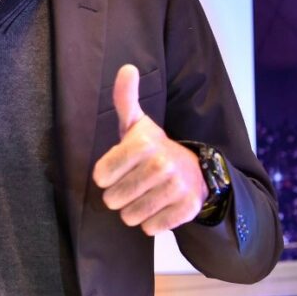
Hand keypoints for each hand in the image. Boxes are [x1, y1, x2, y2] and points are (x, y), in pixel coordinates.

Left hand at [91, 64, 207, 235]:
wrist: (194, 170)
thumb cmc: (153, 148)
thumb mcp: (136, 123)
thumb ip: (125, 98)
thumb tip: (127, 68)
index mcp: (144, 143)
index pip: (101, 175)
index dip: (104, 176)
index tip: (114, 170)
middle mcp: (162, 164)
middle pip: (114, 198)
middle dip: (117, 196)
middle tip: (129, 185)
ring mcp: (178, 187)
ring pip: (131, 216)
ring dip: (131, 211)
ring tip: (141, 196)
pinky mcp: (188, 209)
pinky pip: (152, 227)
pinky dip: (150, 222)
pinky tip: (157, 207)